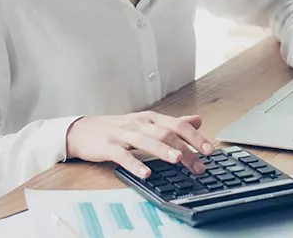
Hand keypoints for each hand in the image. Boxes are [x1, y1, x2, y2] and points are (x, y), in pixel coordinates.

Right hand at [66, 112, 214, 178]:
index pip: (178, 125)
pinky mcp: (108, 146)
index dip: (195, 137)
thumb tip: (198, 120)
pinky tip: (145, 173)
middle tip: (199, 164)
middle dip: (185, 149)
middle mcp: (139, 123)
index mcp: (151, 118)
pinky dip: (135, 164)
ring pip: (147, 141)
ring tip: (178, 160)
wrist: (82, 131)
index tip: (210, 150)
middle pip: (166, 133)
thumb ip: (172, 124)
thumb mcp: (147, 124)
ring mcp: (123, 134)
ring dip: (164, 151)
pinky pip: (123, 155)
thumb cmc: (117, 129)